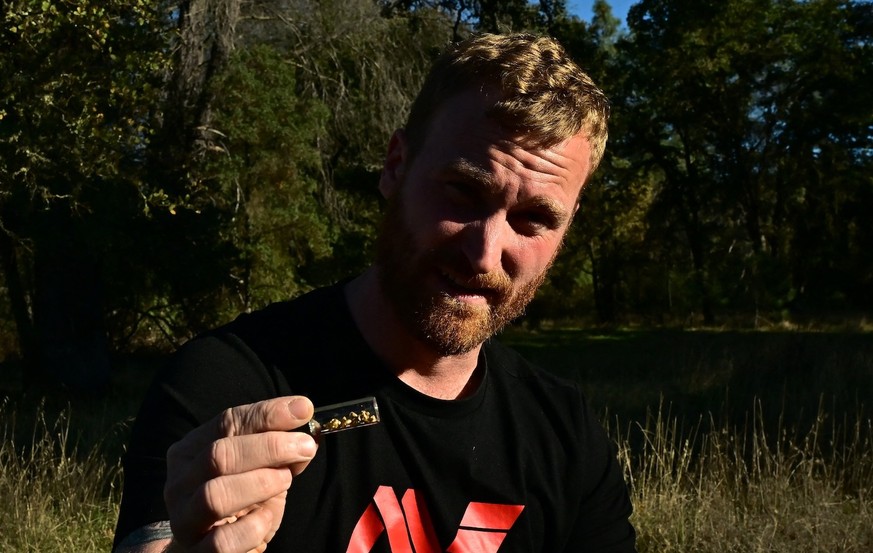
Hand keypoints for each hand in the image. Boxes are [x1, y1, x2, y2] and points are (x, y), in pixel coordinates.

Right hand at [163, 396, 316, 552]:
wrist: (213, 546)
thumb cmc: (241, 500)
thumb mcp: (259, 468)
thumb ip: (277, 448)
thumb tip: (304, 428)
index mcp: (191, 451)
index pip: (227, 423)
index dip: (267, 414)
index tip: (303, 409)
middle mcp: (180, 482)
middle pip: (219, 455)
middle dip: (269, 447)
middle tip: (305, 447)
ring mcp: (185, 519)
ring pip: (215, 495)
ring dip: (260, 483)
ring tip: (285, 480)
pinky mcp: (197, 552)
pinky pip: (222, 541)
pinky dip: (252, 527)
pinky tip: (266, 519)